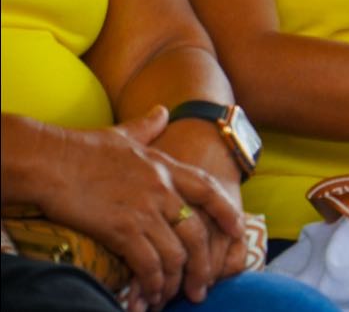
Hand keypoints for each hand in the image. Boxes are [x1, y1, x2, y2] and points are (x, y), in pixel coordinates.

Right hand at [35, 107, 243, 308]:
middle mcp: (163, 190)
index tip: (239, 231)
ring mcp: (145, 210)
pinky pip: (148, 264)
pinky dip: (152, 283)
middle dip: (204, 265)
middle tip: (200, 288)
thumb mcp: (125, 134)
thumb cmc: (84, 148)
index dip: (227, 212)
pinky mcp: (122, 229)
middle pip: (198, 233)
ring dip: (176, 281)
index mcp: (166, 168)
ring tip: (171, 296)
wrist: (52, 161)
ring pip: (176, 254)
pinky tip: (147, 295)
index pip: (209, 190)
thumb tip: (162, 112)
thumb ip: (148, 127)